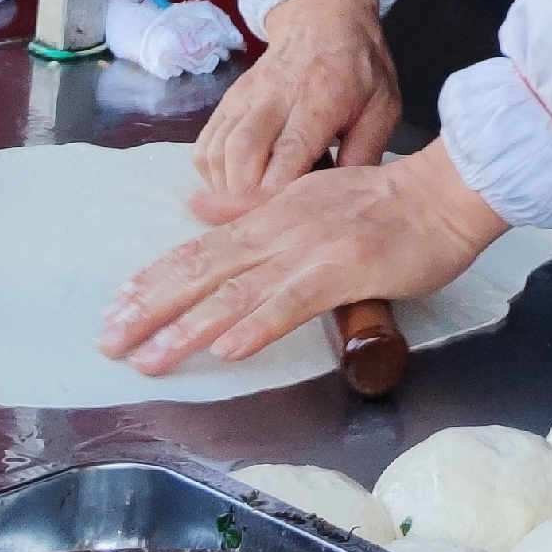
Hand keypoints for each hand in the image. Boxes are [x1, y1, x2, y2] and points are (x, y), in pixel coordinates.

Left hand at [102, 139, 508, 374]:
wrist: (444, 193)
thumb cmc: (386, 202)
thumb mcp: (308, 193)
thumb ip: (250, 204)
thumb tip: (197, 207)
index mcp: (270, 214)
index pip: (200, 251)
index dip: (155, 280)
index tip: (116, 307)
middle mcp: (279, 230)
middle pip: (203, 272)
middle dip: (152, 309)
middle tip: (108, 341)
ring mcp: (309, 251)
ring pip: (236, 293)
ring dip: (188, 328)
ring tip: (149, 358)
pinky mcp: (342, 271)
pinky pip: (291, 303)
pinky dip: (255, 326)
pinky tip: (225, 349)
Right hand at [192, 0, 397, 220]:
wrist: (323, 19)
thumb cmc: (359, 68)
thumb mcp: (383, 107)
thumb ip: (365, 154)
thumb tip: (345, 203)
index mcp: (320, 98)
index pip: (288, 151)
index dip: (279, 191)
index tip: (283, 220)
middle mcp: (274, 97)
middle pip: (242, 154)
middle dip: (247, 197)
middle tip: (265, 222)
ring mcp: (245, 98)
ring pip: (217, 151)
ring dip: (227, 189)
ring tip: (252, 208)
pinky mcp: (227, 102)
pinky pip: (205, 145)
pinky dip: (212, 174)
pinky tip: (236, 185)